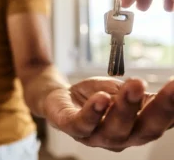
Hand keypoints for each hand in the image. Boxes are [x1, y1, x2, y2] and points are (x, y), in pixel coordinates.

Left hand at [44, 77, 173, 151]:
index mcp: (136, 128)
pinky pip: (83, 123)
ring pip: (115, 129)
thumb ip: (139, 95)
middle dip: (160, 110)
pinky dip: (93, 112)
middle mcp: (120, 138)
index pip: (160, 122)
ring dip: (126, 108)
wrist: (62, 96)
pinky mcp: (72, 127)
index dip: (173, 108)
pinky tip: (101, 98)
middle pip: (144, 130)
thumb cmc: (96, 96)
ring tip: (134, 87)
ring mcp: (95, 136)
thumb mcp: (120, 91)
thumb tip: (170, 88)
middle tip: (172, 87)